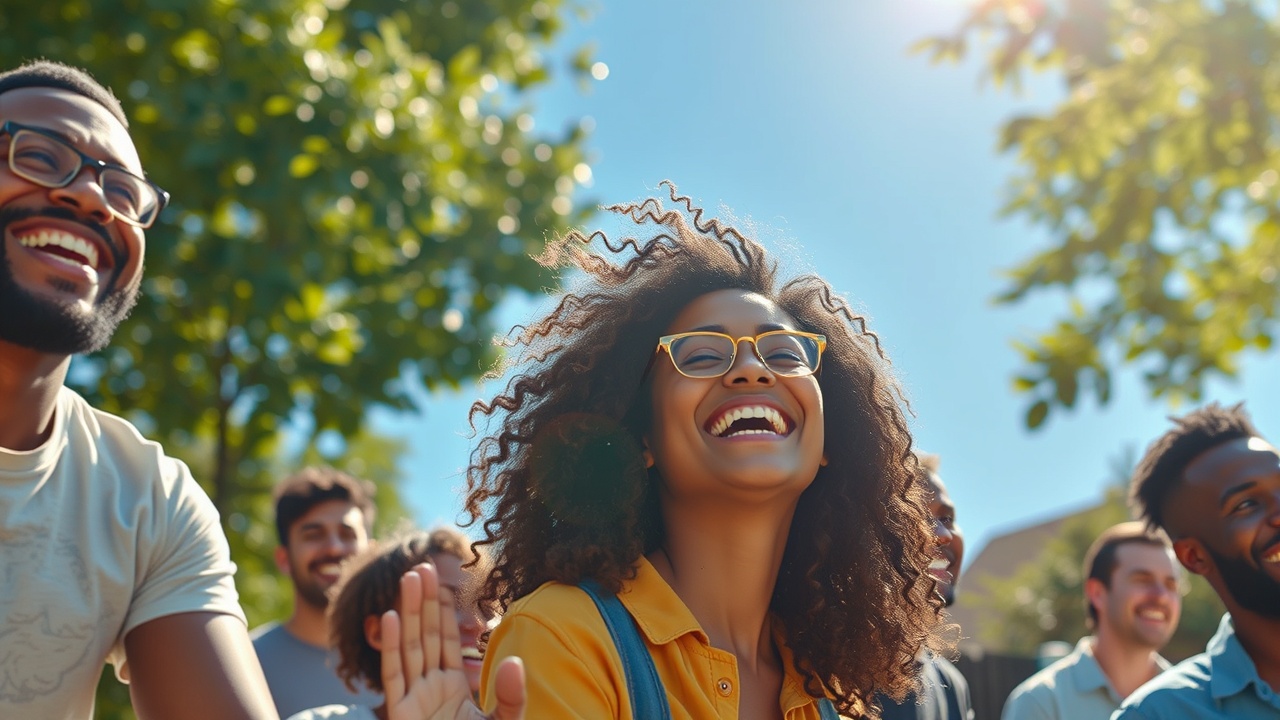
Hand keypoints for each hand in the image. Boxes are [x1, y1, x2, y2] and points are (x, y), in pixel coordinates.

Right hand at [381, 563, 525, 719]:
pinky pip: (394, 673)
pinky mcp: (400, 712)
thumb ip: (511, 697)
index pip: (447, 641)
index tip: (443, 582)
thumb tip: (515, 663)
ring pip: (409, 646)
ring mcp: (413, 698)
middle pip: (426, 636)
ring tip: (410, 577)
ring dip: (409, 611)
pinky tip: (390, 616)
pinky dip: (390, 646)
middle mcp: (430, 688)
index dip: (444, 611)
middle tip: (424, 566)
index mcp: (453, 687)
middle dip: (425, 601)